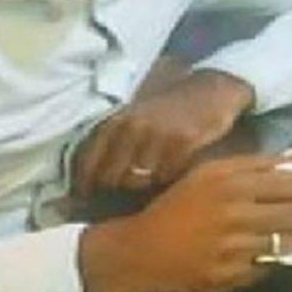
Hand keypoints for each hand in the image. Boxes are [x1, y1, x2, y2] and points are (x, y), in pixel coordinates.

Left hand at [75, 69, 253, 195]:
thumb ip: (114, 144)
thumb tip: (92, 182)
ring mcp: (157, 136)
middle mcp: (133, 128)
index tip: (84, 199)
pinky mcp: (182, 143)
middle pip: (112, 178)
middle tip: (123, 196)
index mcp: (116, 122)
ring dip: (144, 187)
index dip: (84, 185)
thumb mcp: (135, 118)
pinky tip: (173, 170)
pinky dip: (168, 179)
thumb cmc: (167, 110)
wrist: (207, 92)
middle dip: (116, 191)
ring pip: (139, 181)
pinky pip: (167, 177)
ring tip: (151, 182)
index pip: (89, 161)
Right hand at [79, 154, 291, 291]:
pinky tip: (258, 250)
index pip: (290, 182)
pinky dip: (268, 258)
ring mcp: (236, 248)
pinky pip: (267, 266)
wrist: (144, 249)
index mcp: (230, 183)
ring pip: (287, 243)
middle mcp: (236, 214)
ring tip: (285, 231)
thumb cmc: (177, 206)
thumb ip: (251, 165)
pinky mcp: (233, 276)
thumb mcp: (207, 173)